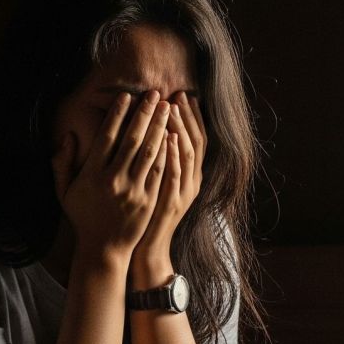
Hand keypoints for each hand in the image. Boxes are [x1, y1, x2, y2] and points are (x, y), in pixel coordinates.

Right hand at [51, 90, 169, 262]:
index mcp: (92, 174)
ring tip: (168, 108)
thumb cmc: (83, 217)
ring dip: (160, 128)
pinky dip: (167, 152)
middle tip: (156, 94)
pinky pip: (159, 172)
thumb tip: (69, 136)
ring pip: (149, 153)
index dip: (118, 114)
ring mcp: (133, 191)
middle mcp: (113, 180)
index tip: (127, 96)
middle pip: (132, 140)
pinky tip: (173, 136)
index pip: (107, 137)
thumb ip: (62, 163)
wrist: (104, 249)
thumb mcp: (64, 191)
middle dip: (145, 114)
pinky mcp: (149, 201)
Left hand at [132, 90, 204, 276]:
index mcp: (190, 177)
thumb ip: (160, 162)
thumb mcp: (158, 187)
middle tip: (179, 94)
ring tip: (173, 108)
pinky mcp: (171, 203)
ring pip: (188, 155)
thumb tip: (158, 134)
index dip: (192, 118)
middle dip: (188, 117)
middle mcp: (192, 182)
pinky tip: (170, 137)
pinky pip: (175, 175)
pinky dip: (174, 155)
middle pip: (196, 142)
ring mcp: (183, 193)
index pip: (197, 140)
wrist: (146, 249)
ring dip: (181, 129)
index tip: (184, 96)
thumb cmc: (146, 216)